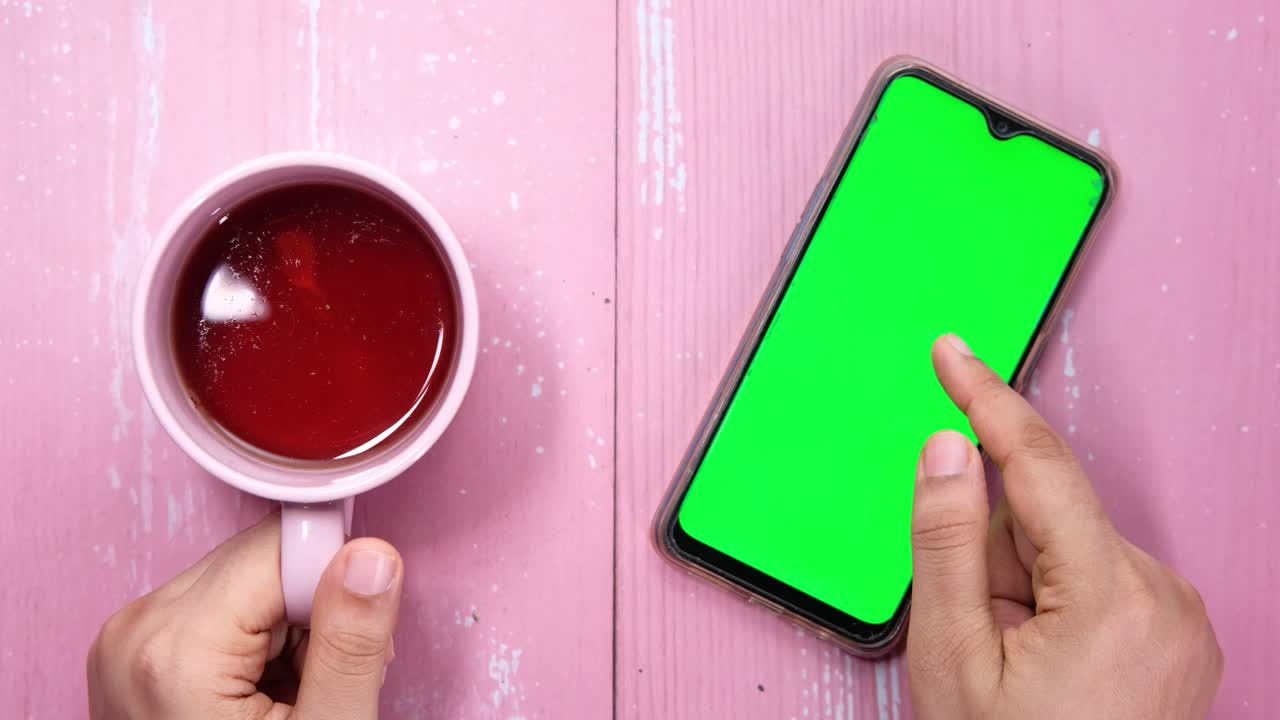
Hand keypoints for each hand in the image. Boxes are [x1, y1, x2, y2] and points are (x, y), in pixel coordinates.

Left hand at [88, 513, 402, 718]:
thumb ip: (351, 643)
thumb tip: (373, 556)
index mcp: (176, 647)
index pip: (284, 543)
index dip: (334, 587)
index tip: (343, 643)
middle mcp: (137, 630)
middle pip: (263, 558)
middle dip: (313, 607)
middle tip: (320, 682)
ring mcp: (129, 640)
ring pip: (247, 578)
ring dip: (289, 626)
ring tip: (290, 698)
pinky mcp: (138, 649)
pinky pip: (221, 605)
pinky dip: (258, 642)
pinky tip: (263, 696)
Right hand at [907, 336, 1221, 719]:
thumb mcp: (953, 655)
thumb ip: (947, 541)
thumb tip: (946, 449)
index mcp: (1112, 597)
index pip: (1040, 464)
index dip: (985, 398)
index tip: (952, 351)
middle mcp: (1164, 597)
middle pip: (1052, 512)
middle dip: (995, 542)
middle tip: (972, 618)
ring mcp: (1178, 618)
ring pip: (1072, 545)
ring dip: (1022, 574)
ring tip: (1008, 652)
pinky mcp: (1176, 632)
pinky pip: (1099, 576)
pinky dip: (1053, 593)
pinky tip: (1037, 649)